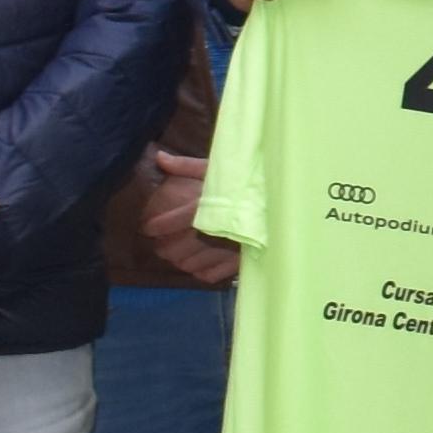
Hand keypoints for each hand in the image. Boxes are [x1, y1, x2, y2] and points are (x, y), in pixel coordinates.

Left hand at [139, 148, 236, 286]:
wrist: (284, 201)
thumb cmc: (249, 181)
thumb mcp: (219, 169)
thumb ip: (188, 166)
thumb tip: (159, 158)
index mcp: (211, 206)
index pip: (177, 220)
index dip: (159, 226)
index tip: (148, 227)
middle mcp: (218, 230)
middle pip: (181, 246)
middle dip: (165, 247)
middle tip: (159, 244)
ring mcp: (229, 249)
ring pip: (193, 263)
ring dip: (180, 260)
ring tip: (176, 255)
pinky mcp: (241, 261)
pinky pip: (211, 274)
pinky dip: (200, 271)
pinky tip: (199, 264)